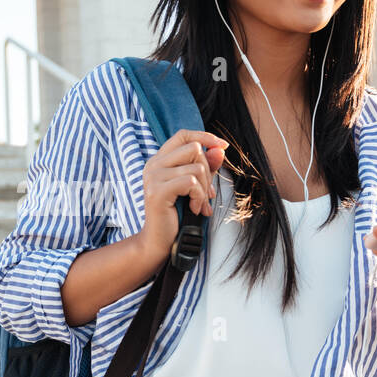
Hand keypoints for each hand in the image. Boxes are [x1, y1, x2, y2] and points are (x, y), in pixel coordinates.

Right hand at [137, 129, 228, 262]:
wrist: (160, 242)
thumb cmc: (178, 215)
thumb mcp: (195, 187)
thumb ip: (206, 167)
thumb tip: (220, 149)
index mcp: (159, 160)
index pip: (183, 135)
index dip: (205, 136)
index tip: (222, 145)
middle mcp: (154, 165)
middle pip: (194, 148)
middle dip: (208, 172)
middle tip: (206, 193)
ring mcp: (153, 177)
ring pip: (196, 167)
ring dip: (205, 189)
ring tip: (199, 204)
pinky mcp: (158, 191)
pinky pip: (192, 183)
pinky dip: (199, 197)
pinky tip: (194, 209)